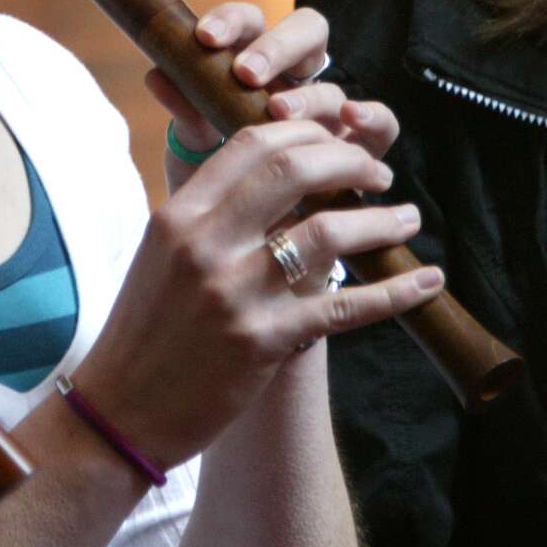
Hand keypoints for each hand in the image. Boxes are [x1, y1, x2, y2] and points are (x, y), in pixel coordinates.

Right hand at [73, 120, 442, 467]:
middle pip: (295, 170)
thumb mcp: (161, 256)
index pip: (252, 144)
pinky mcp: (262, 341)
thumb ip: (211, 215)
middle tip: (380, 174)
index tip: (337, 140)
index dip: (307, 132)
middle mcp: (205, 244)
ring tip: (407, 218)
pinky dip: (394, 291)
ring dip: (381, 221)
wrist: (120, 413)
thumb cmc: (145, 333)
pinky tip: (427, 281)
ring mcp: (235, 292)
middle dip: (351, 161)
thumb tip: (274, 181)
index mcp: (179, 216)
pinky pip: (344, 307)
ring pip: (328, 232)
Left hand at [147, 3, 399, 191]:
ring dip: (306, 95)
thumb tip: (157, 74)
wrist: (243, 255)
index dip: (232, 22)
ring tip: (279, 113)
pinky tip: (351, 119)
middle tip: (246, 73)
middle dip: (277, 47)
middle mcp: (296, 84)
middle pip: (306, 33)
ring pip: (332, 82)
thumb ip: (186, 118)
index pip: (250, 25)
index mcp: (252, 71)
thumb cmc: (218, 196)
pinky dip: (372, 115)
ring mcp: (330, 115)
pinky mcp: (360, 149)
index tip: (204, 38)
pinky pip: (380, 123)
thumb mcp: (194, 160)